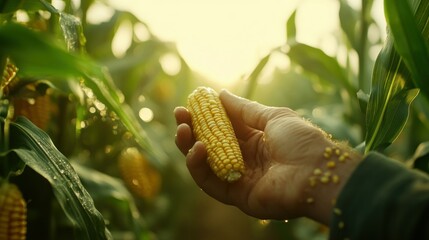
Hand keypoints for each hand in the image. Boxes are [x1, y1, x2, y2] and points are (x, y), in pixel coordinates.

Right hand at [174, 89, 360, 223]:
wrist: (318, 171)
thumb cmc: (301, 140)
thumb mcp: (272, 116)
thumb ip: (244, 109)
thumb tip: (221, 94)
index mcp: (255, 140)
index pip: (222, 128)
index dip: (205, 116)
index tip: (190, 103)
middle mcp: (244, 159)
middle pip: (209, 146)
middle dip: (192, 130)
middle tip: (179, 115)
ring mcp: (239, 178)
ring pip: (205, 164)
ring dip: (189, 147)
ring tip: (183, 129)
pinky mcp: (236, 196)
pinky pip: (210, 183)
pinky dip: (199, 166)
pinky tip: (198, 148)